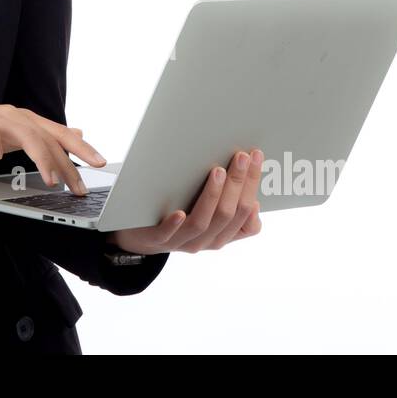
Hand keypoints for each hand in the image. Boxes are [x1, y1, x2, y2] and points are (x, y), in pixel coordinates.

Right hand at [0, 97, 105, 193]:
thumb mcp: (14, 133)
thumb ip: (42, 135)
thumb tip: (76, 131)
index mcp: (27, 121)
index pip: (60, 134)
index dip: (81, 147)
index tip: (99, 163)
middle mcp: (17, 116)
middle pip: (48, 137)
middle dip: (67, 162)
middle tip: (78, 186)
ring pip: (26, 134)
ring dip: (40, 156)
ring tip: (50, 179)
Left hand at [108, 148, 262, 254]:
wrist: (140, 235)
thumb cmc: (178, 211)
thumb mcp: (206, 209)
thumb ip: (226, 197)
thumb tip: (245, 170)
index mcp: (222, 234)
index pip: (247, 217)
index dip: (253, 187)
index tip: (256, 158)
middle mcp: (206, 241)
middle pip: (228, 214)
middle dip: (238, 183)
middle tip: (242, 156)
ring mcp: (182, 241)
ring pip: (203, 223)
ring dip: (212, 196)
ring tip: (217, 171)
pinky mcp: (157, 240)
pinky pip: (167, 234)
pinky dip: (175, 224)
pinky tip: (179, 212)